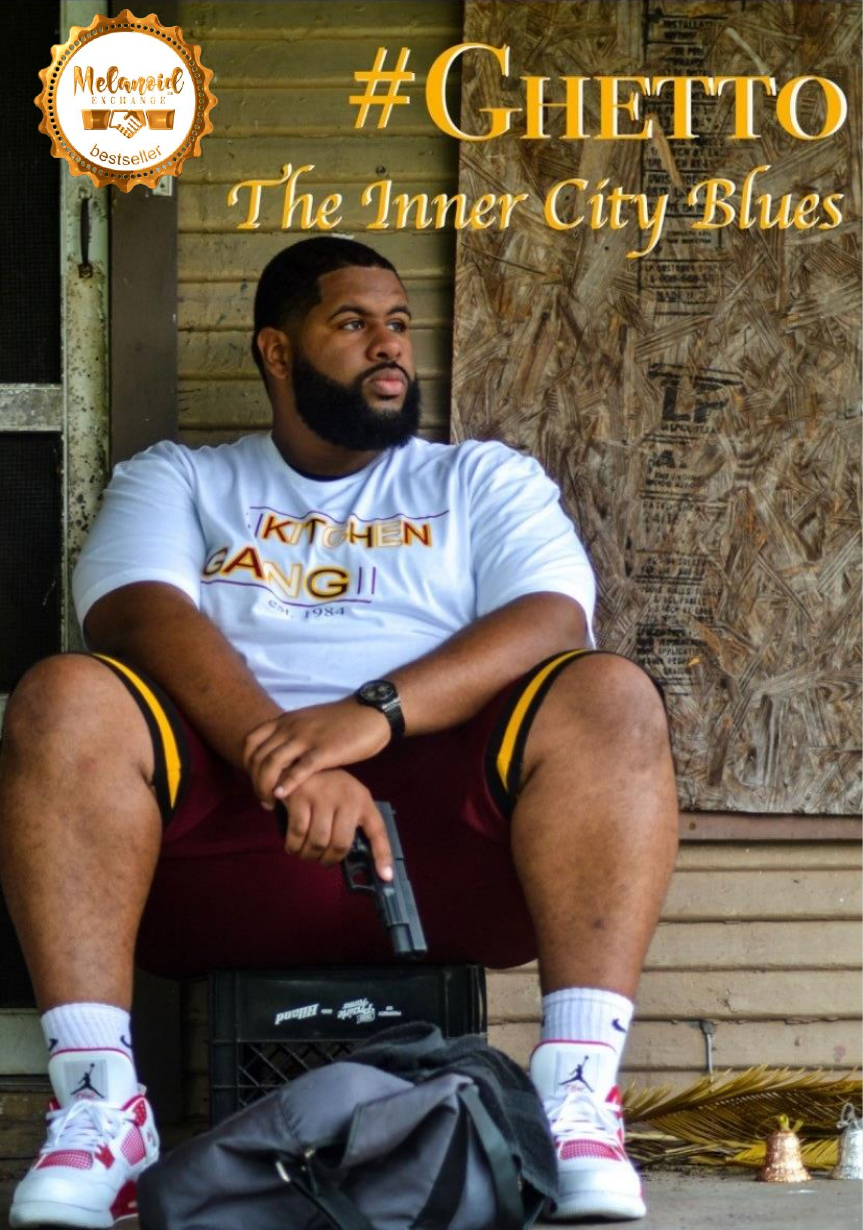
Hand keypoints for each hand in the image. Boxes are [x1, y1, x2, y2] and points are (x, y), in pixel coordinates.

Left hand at [244, 698, 391, 809]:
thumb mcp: (309, 722)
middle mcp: (291, 727)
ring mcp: (306, 738)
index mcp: (286, 720)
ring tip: (270, 803)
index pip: (250, 742)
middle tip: (262, 799)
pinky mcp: (324, 750)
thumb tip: (280, 758)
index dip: (247, 765)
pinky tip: (282, 796)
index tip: (256, 781)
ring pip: (271, 764)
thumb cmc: (342, 721)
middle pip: (257, 757)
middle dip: (255, 782)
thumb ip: (292, 735)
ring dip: (265, 787)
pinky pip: (298, 769)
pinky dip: (286, 784)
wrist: (370, 712)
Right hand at [280, 769, 392, 880]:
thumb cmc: (325, 787)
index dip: (382, 855)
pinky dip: (293, 846)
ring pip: (317, 842)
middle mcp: (346, 797)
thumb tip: (356, 860)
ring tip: (306, 854)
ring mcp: (322, 796)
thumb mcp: (345, 799)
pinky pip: (297, 833)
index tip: (386, 877)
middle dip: (328, 860)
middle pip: (340, 844)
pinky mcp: (300, 797)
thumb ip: (351, 823)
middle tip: (321, 861)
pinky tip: (293, 845)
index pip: (377, 830)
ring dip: (309, 855)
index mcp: (362, 799)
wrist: (297, 762)